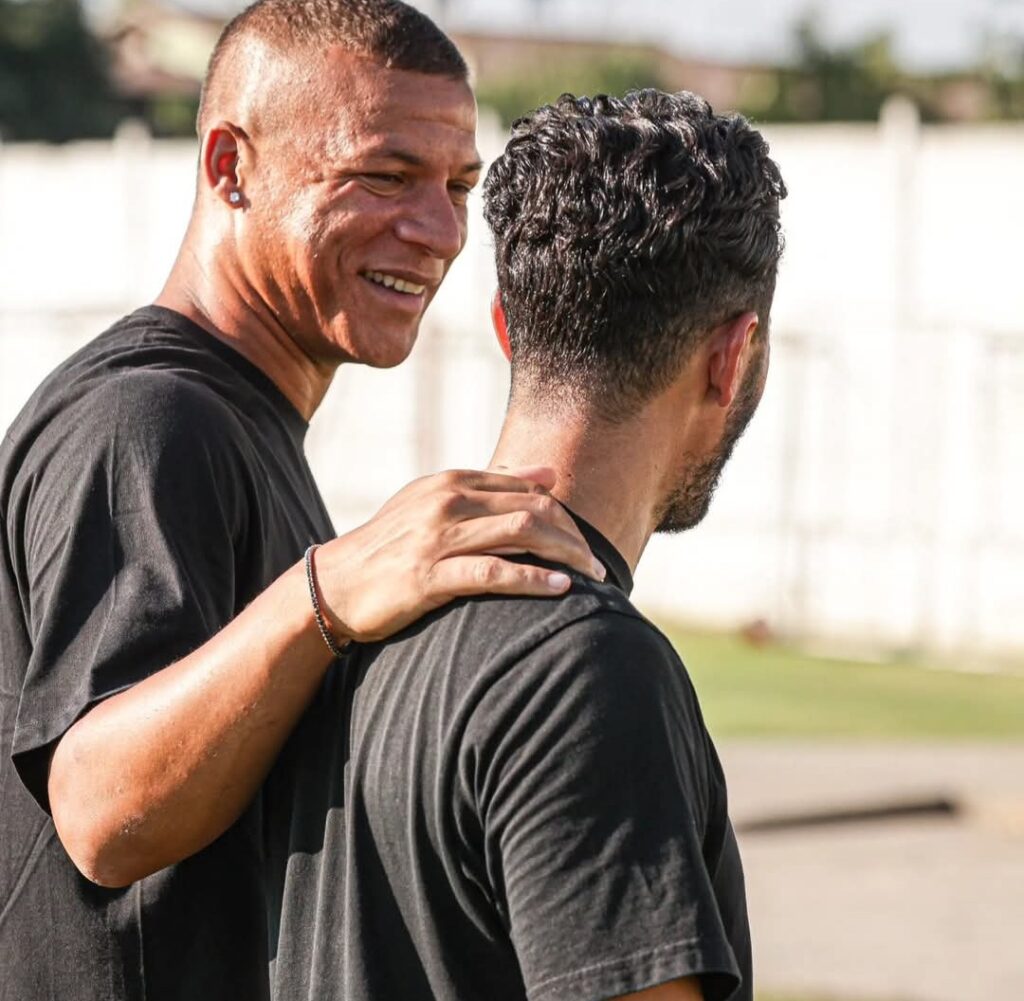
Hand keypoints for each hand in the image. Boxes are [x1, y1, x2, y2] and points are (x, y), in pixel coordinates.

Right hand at [310, 467, 603, 642]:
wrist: (334, 584)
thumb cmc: (390, 546)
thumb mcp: (432, 504)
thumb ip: (488, 489)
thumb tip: (547, 476)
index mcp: (450, 481)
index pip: (525, 488)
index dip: (564, 513)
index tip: (584, 540)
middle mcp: (447, 502)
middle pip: (532, 509)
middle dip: (573, 536)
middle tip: (597, 562)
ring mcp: (438, 538)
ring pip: (521, 534)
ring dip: (565, 555)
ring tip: (592, 575)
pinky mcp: (429, 576)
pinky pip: (494, 573)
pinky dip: (533, 578)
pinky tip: (560, 589)